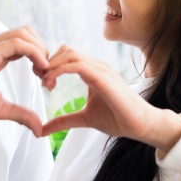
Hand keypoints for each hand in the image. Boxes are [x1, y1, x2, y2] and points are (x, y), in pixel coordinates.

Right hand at [0, 27, 49, 135]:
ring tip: (44, 72)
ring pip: (24, 34)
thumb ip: (21, 114)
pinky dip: (34, 52)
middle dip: (43, 51)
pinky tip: (40, 68)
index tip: (46, 79)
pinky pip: (17, 43)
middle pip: (27, 34)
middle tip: (47, 75)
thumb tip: (39, 128)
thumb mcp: (1, 109)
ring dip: (41, 50)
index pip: (24, 43)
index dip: (40, 57)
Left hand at [40, 46, 180, 150]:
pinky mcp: (103, 77)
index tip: (42, 81)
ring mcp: (101, 69)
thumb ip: (64, 120)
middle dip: (48, 62)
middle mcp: (97, 66)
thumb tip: (42, 130)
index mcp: (93, 71)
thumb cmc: (118, 119)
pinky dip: (60, 70)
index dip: (51, 64)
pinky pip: (77, 65)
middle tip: (40, 80)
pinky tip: (52, 83)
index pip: (68, 55)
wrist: (141, 125)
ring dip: (52, 65)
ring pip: (70, 54)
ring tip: (45, 83)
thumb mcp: (84, 118)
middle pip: (66, 50)